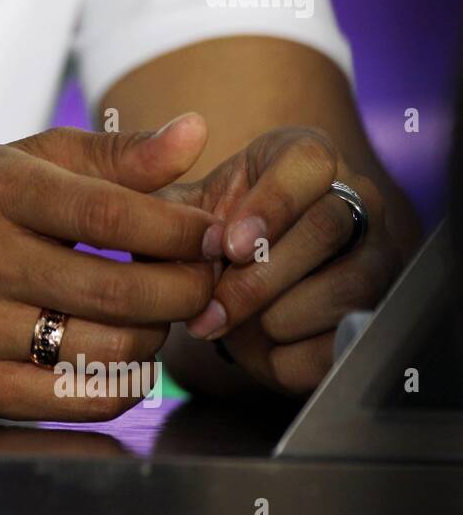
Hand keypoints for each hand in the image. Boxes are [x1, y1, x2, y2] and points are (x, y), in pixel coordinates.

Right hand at [0, 115, 219, 419]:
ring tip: (152, 313)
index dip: (182, 230)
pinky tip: (122, 353)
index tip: (215, 235)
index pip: (113, 213)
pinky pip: (85, 399)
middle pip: (122, 289)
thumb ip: (117, 154)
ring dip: (156, 335)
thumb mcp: (30, 162)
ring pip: (111, 349)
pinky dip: (125, 382)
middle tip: (202, 281)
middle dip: (187, 289)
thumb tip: (197, 131)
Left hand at [160, 126, 405, 395]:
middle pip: (327, 227)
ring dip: (276, 317)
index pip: (308, 162)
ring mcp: (375, 255)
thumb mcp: (175, 216)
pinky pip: (351, 338)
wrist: (238, 292)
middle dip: (260, 277)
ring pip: (347, 285)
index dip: (270, 204)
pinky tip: (260, 348)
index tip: (227, 245)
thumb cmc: (206, 241)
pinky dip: (296, 356)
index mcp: (303, 158)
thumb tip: (135, 213)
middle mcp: (354, 199)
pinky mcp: (378, 312)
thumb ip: (153, 208)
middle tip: (211, 306)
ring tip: (228, 325)